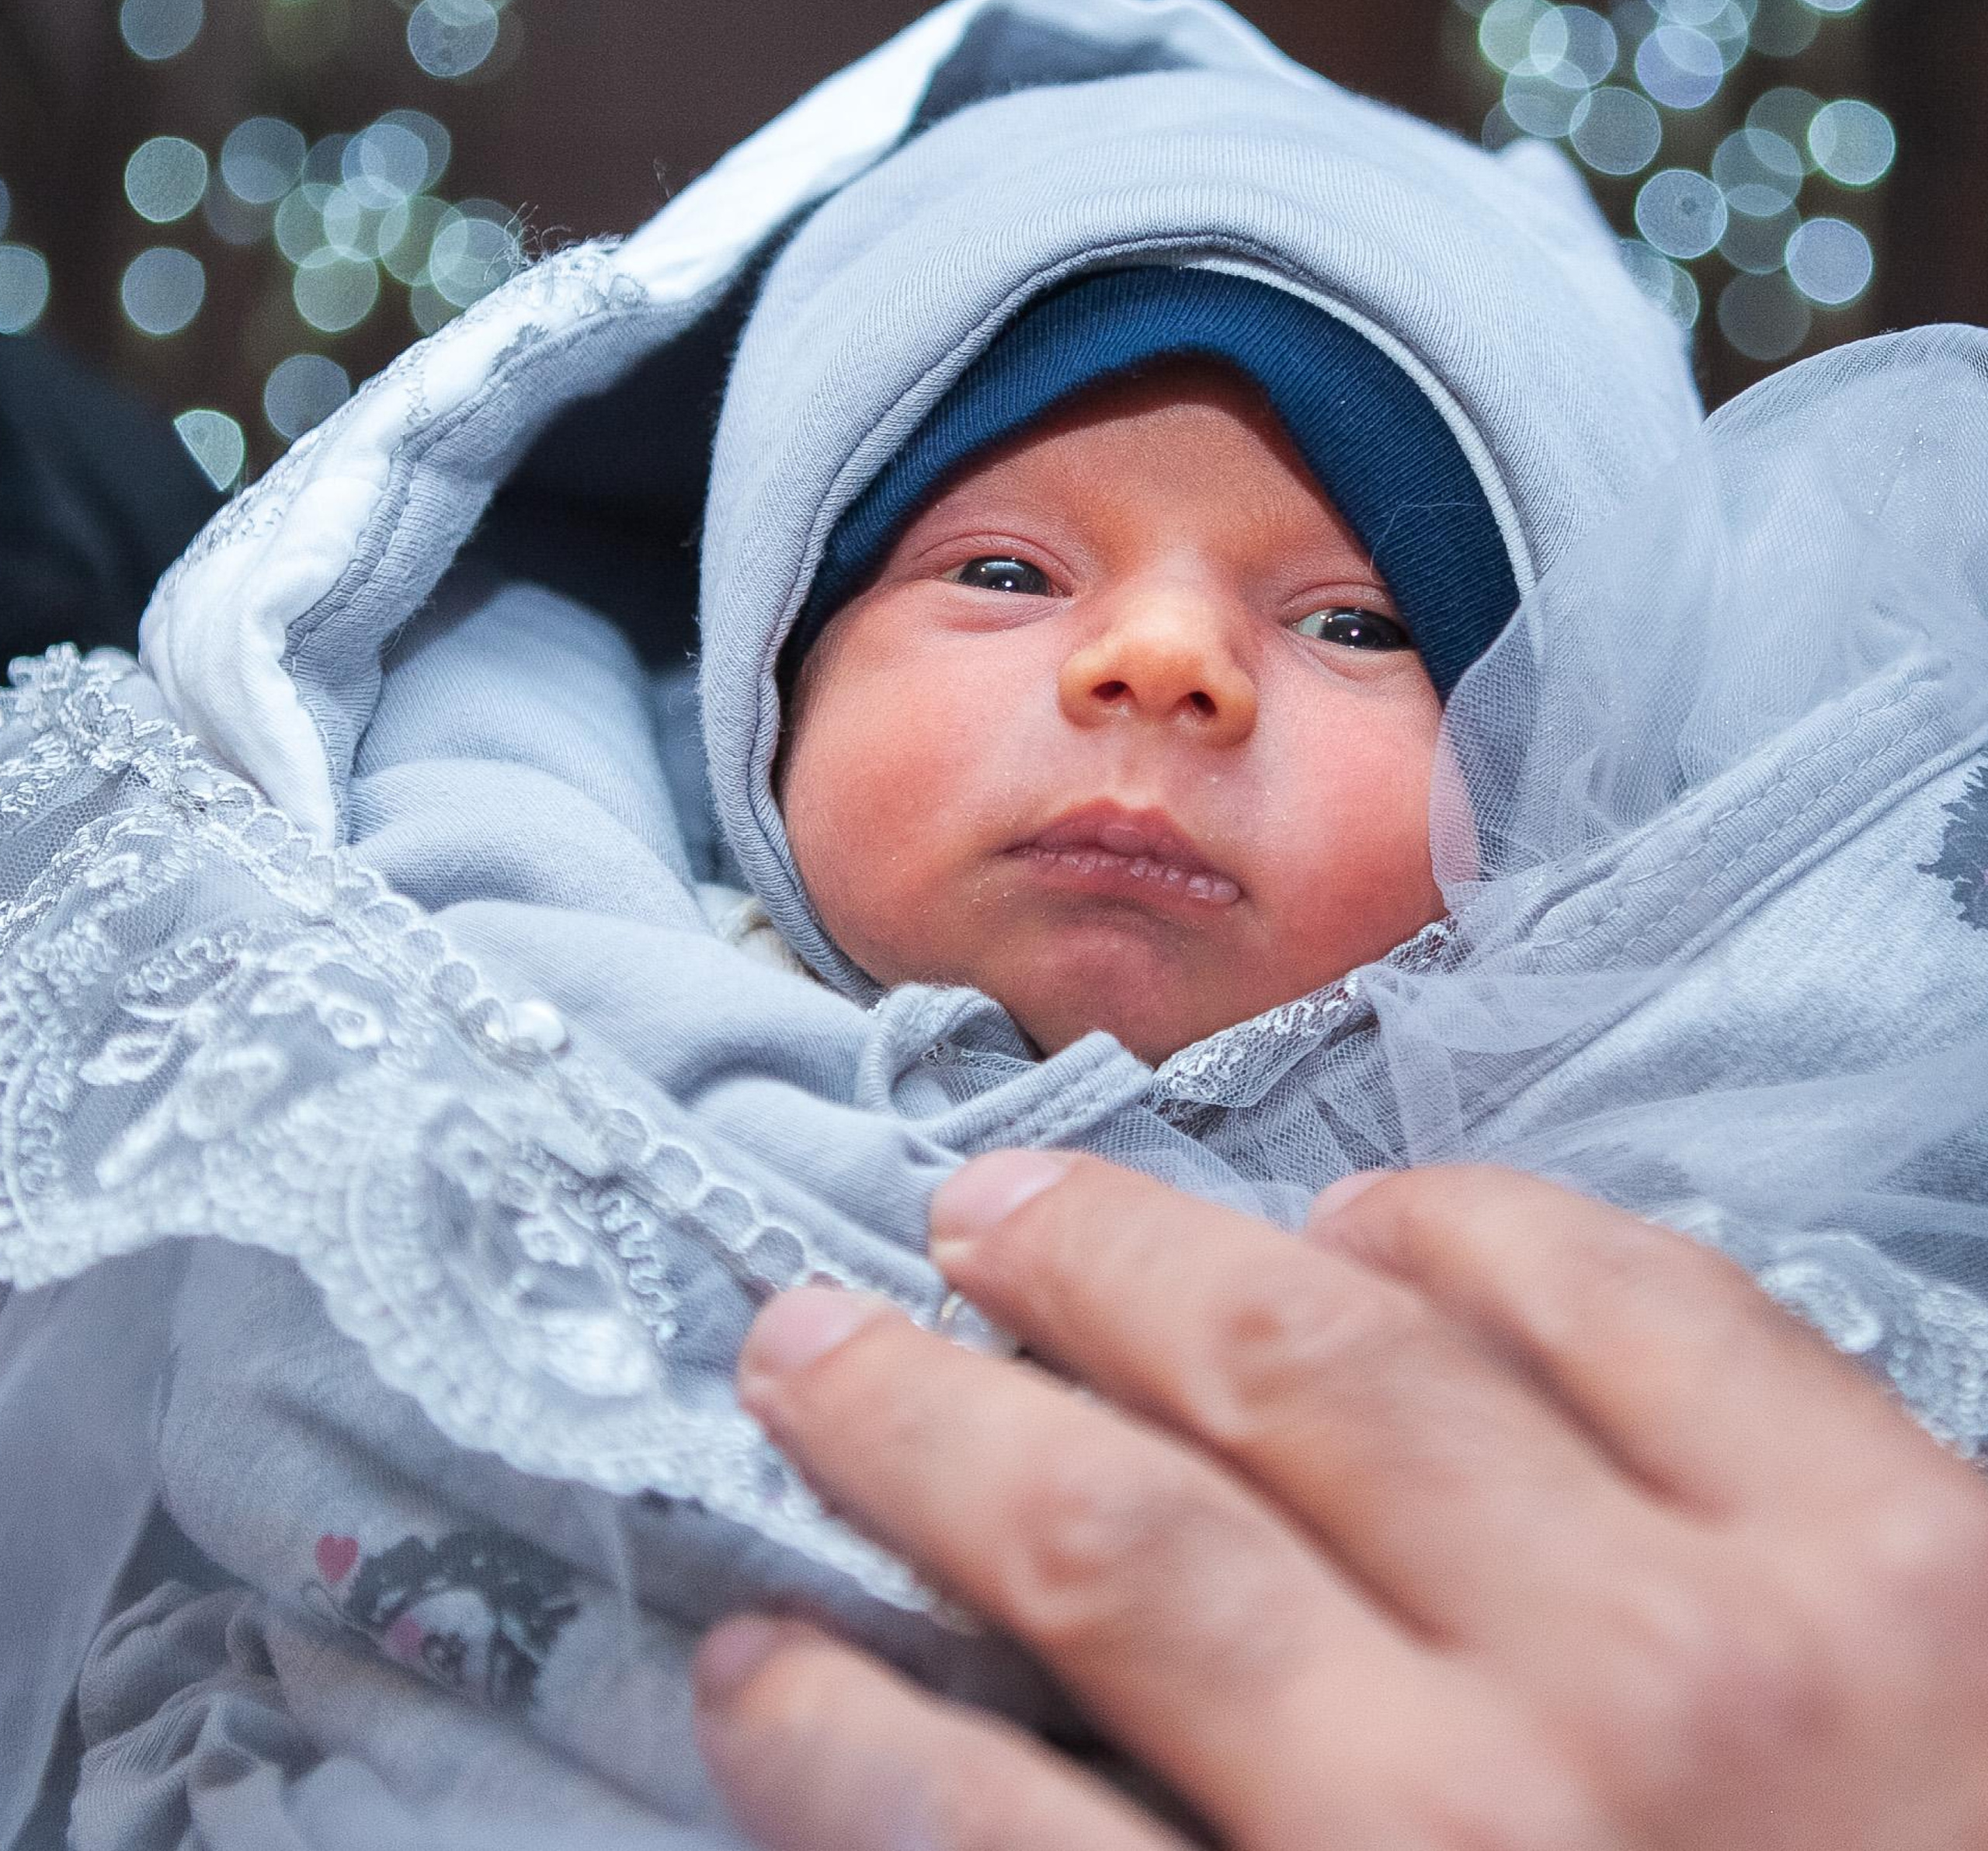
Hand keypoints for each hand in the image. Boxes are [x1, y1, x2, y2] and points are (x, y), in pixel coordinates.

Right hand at [692, 1157, 1987, 1848]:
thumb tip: (1002, 1809)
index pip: (1007, 1846)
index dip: (839, 1738)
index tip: (747, 1654)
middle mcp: (1547, 1796)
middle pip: (1136, 1533)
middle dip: (930, 1420)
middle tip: (814, 1334)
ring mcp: (1743, 1631)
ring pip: (1339, 1360)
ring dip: (1131, 1271)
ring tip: (1009, 1212)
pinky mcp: (1919, 1530)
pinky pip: (1624, 1292)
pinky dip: (1461, 1236)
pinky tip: (1359, 1226)